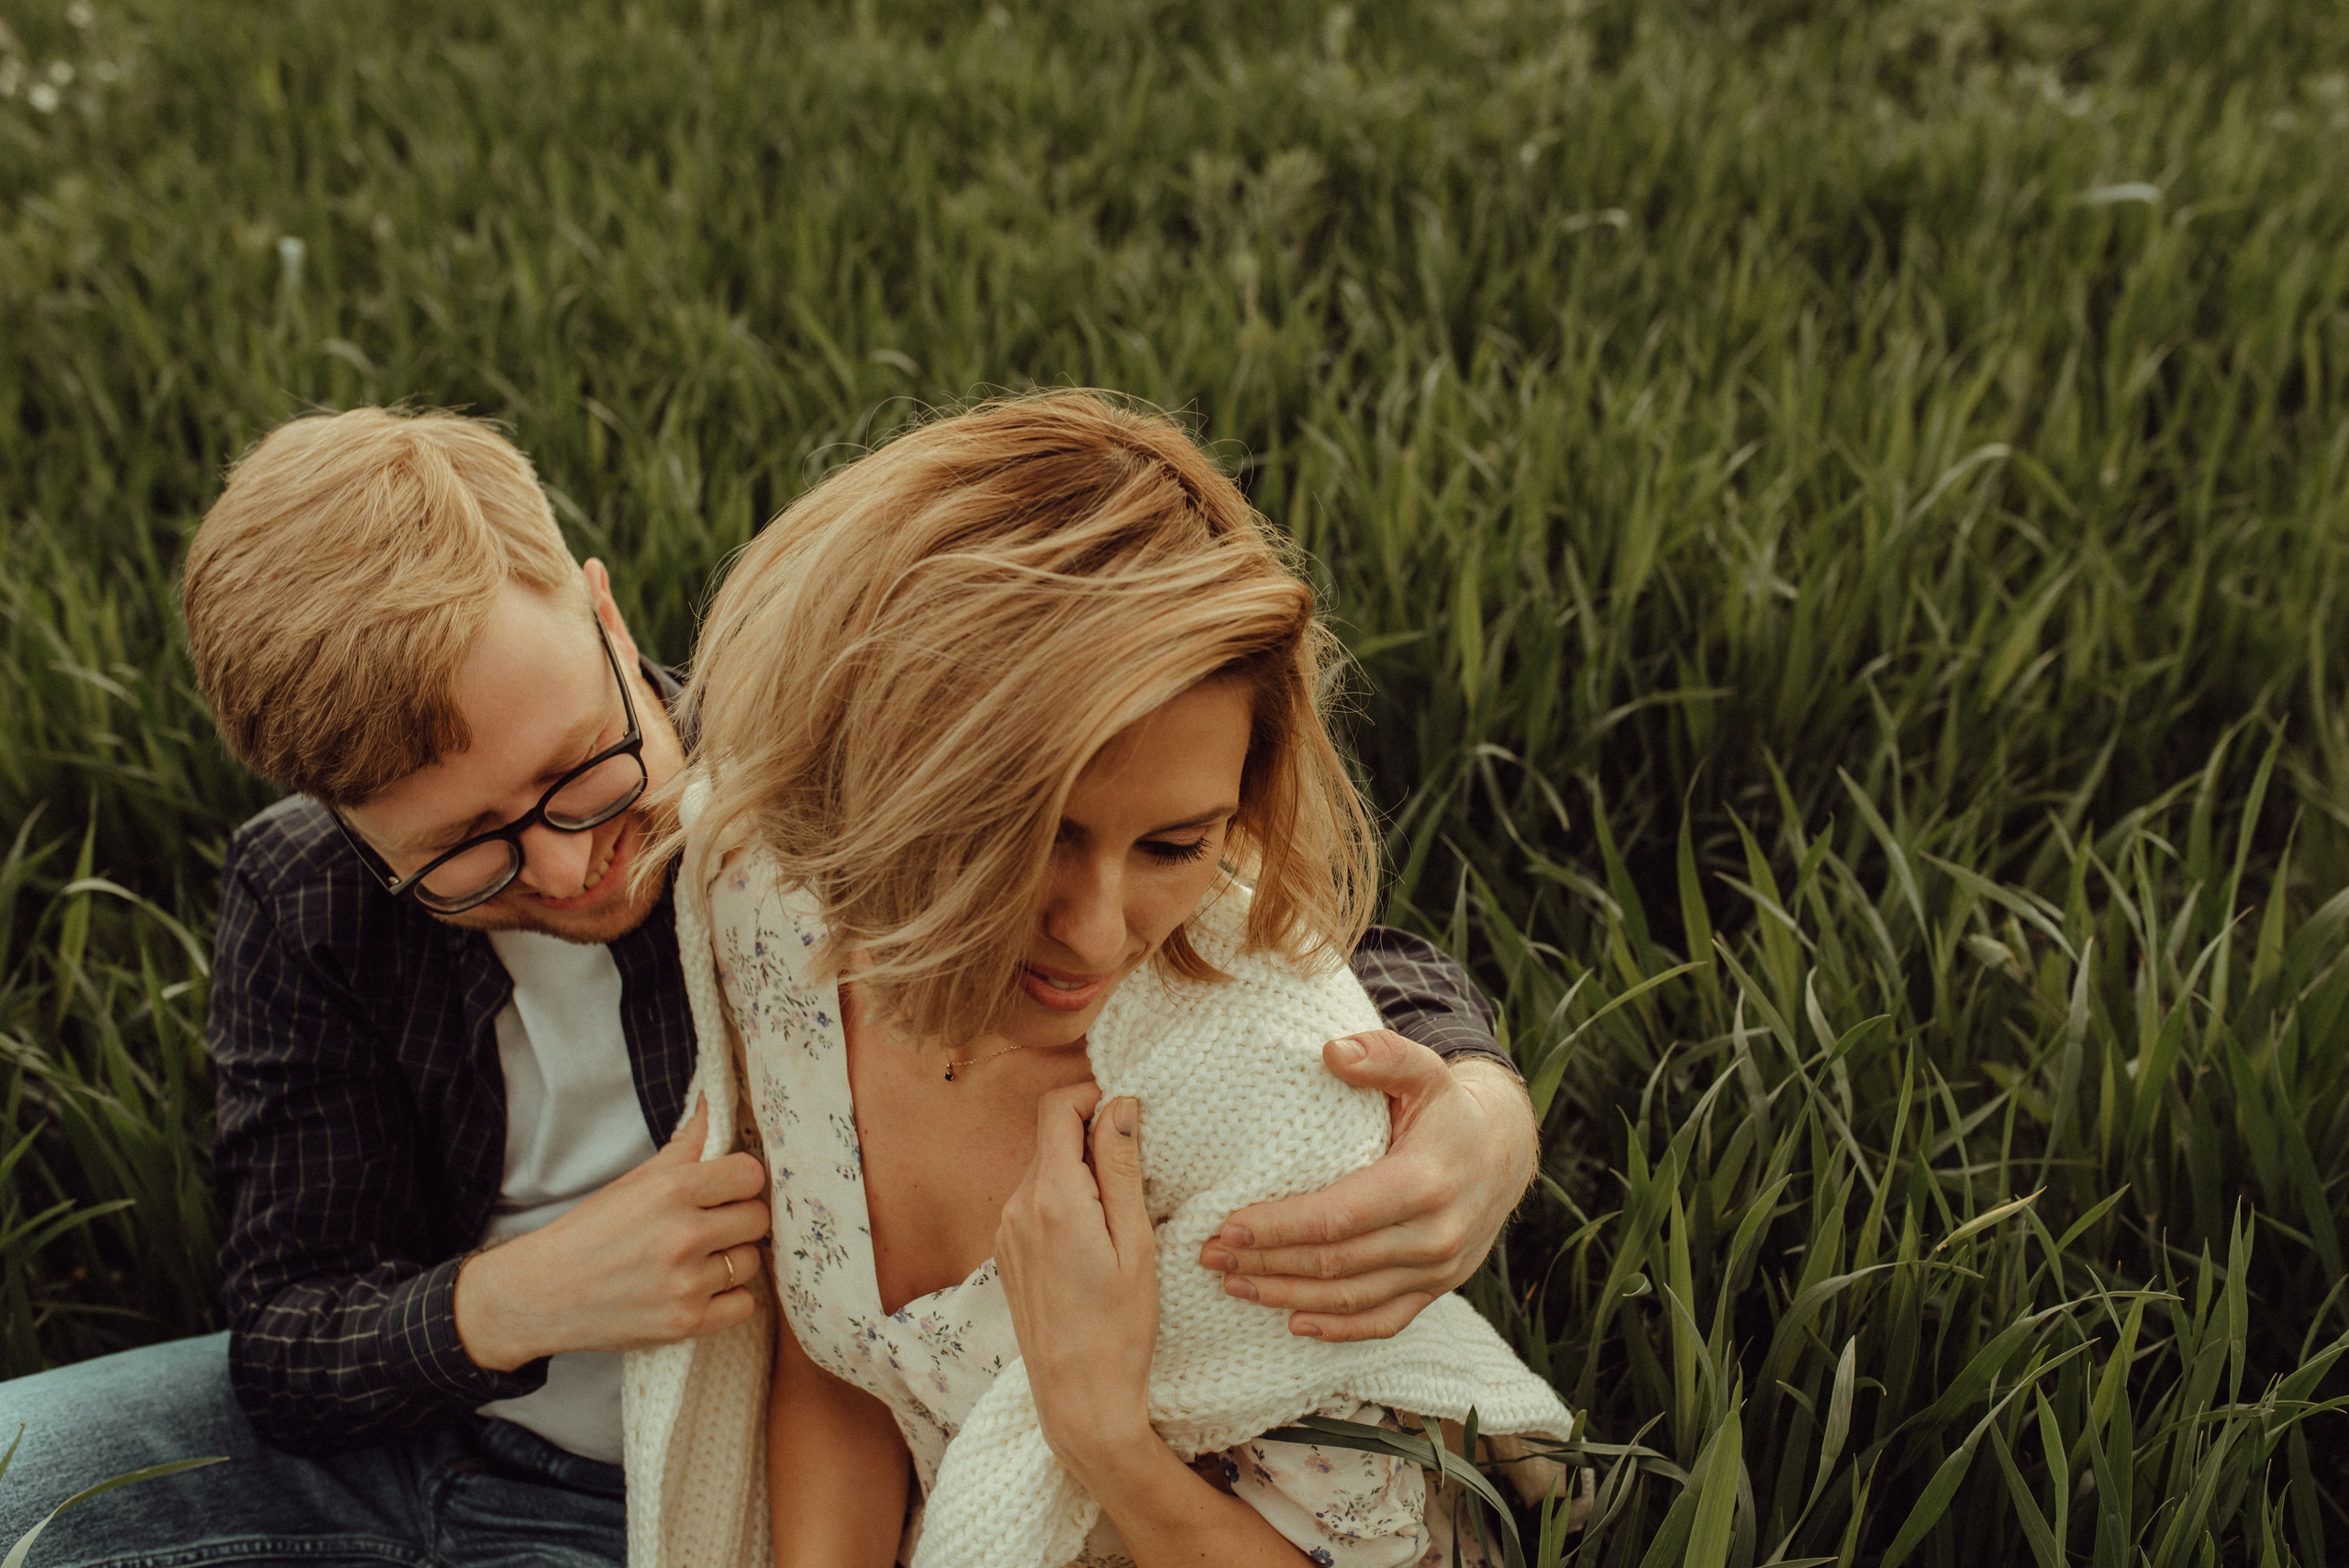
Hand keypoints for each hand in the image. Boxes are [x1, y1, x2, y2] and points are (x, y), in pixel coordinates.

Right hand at [455, 1096, 768, 1370]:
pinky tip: (703, 1289)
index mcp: (670, 1191)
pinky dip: (729, 1299)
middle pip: (757, 1218)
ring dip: (731, 1260)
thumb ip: (681, 1147)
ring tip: (700, 1260)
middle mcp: (683, 1235)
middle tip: (713, 1226)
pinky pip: (744, 1304)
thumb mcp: (632, 1182)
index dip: (740, 1182)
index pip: (749, 1175)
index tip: (726, 1191)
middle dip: (739, 1219)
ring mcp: (686, 1282)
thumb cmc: (588, 1233)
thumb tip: (709, 1104)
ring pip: (750, 1261)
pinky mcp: (686, 1322)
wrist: (541, 1293)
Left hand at [996, 1085, 1158, 1469]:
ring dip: (1079, 1171)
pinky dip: (1064, 1201)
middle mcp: (1018, 1207)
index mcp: (1054, 1198)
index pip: (1056, 1108)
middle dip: (1092, 1137)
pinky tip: (1093, 1240)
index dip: (1092, 1096)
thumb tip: (1120, 1103)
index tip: (1128, 1116)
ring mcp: (1006, 1231)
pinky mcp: (1005, 1252)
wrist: (1078, 1398)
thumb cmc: (1120, 1327)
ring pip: (1043, 1169)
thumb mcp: (1137, 1243)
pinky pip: (1034, 1203)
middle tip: (1136, 1172)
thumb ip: (1122, 1167)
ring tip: (1118, 1214)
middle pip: (1050, 1137)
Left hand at [1197, 1033, 1535, 1341]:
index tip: (1227, 1225)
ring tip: (1233, 1283)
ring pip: (1351, 1297)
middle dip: (1266, 1261)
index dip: (1279, 1227)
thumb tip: (1332, 1052)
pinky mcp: (1438, 1288)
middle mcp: (1435, 1235)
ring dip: (1286, 1296)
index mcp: (1424, 1182)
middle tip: (1210, 1255)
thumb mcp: (1424, 1071)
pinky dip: (1338, 1329)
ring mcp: (1438, 1269)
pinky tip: (1293, 1323)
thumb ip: (1382, 1055)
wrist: (1504, 1151)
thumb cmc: (1448, 1109)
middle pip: (1335, 1262)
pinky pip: (1385, 1321)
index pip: (1338, 1218)